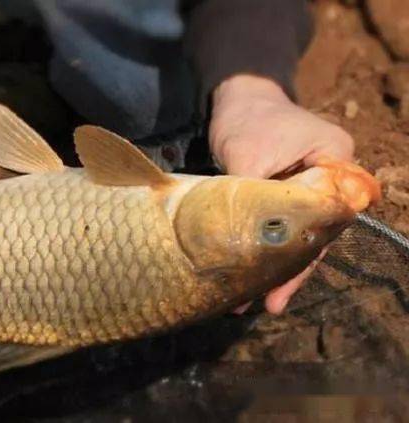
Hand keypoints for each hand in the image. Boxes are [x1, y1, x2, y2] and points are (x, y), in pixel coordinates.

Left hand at [209, 74, 353, 313]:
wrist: (237, 97)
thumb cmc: (248, 119)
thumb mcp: (247, 155)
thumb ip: (251, 196)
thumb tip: (237, 245)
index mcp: (336, 162)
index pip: (327, 222)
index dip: (302, 262)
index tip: (278, 291)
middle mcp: (330, 180)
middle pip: (315, 235)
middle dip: (288, 273)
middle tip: (266, 306)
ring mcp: (310, 188)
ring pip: (297, 235)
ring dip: (274, 267)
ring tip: (249, 301)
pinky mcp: (287, 193)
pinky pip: (280, 226)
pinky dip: (265, 249)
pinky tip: (248, 274)